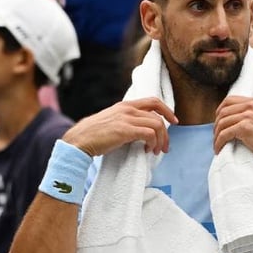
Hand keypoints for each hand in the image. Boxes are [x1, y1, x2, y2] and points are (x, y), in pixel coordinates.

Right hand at [61, 97, 177, 156]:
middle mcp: (127, 109)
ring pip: (157, 125)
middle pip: (158, 115)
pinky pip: (149, 134)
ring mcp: (126, 118)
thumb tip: (141, 130)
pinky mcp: (125, 130)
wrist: (78, 141)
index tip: (174, 121)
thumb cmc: (93, 135)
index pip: (153, 101)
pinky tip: (147, 151)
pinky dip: (153, 143)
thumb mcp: (112, 121)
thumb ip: (126, 121)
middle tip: (165, 147)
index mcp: (124, 105)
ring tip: (155, 151)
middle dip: (166, 133)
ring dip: (160, 140)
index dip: (167, 110)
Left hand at [213, 95, 252, 164]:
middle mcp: (252, 105)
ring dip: (216, 135)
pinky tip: (218, 149)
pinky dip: (218, 143)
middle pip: (223, 111)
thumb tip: (234, 119)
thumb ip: (252, 115)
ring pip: (222, 123)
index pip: (230, 100)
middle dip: (216, 124)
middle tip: (216, 135)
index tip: (218, 122)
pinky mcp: (245, 128)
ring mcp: (248, 116)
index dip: (220, 111)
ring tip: (217, 144)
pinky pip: (224, 134)